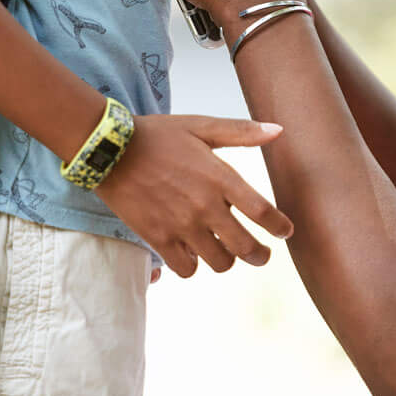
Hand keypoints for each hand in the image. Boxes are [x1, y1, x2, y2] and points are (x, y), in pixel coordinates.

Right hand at [95, 113, 294, 276]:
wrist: (109, 149)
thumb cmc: (158, 135)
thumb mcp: (201, 126)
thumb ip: (241, 132)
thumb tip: (279, 130)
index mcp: (219, 177)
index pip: (262, 212)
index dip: (280, 226)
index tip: (286, 232)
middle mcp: (204, 206)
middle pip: (246, 247)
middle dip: (260, 255)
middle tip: (262, 255)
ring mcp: (181, 225)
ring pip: (219, 262)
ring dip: (227, 260)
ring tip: (225, 252)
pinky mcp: (158, 239)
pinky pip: (187, 269)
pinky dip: (194, 265)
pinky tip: (193, 253)